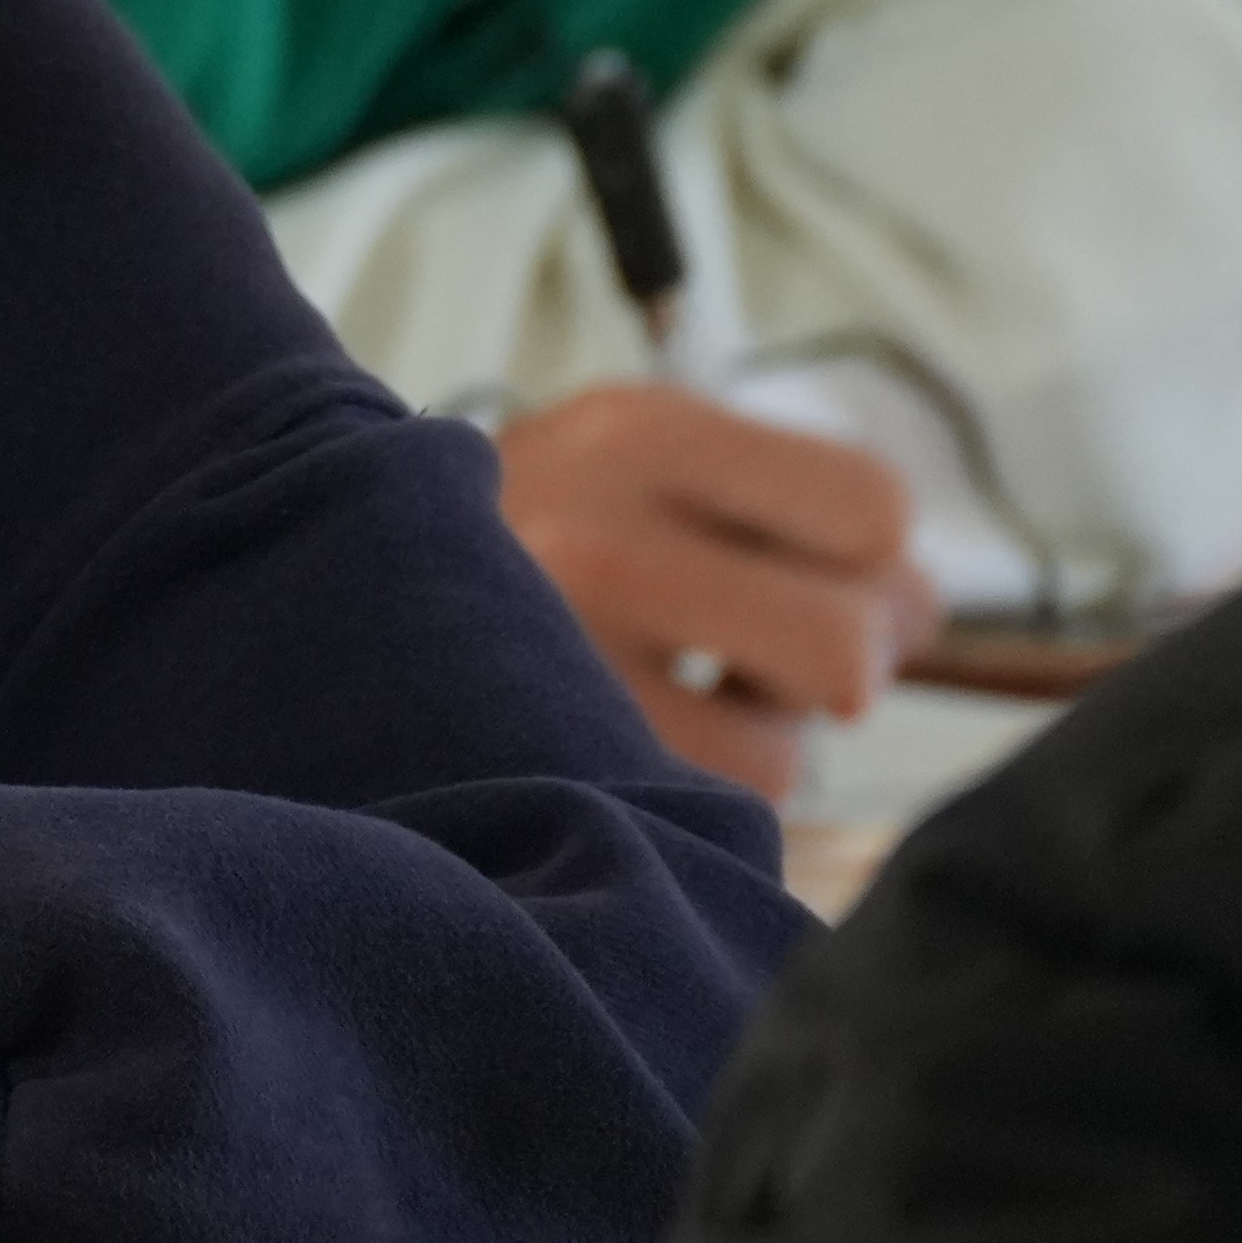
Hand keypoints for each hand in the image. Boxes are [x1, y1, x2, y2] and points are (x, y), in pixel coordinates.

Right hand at [494, 380, 942, 794]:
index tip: (829, 573)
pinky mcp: (532, 756)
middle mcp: (592, 530)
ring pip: (781, 753)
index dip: (876, 562)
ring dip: (761, 742)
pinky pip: (700, 812)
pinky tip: (638, 744)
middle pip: (849, 640)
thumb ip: (784, 506)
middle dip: (845, 665)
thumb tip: (924, 606)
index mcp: (636, 430)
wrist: (317, 569)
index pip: (872, 510)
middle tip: (784, 662)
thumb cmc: (527, 527)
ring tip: (686, 699)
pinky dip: (697, 792)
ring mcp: (550, 653)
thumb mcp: (633, 459)